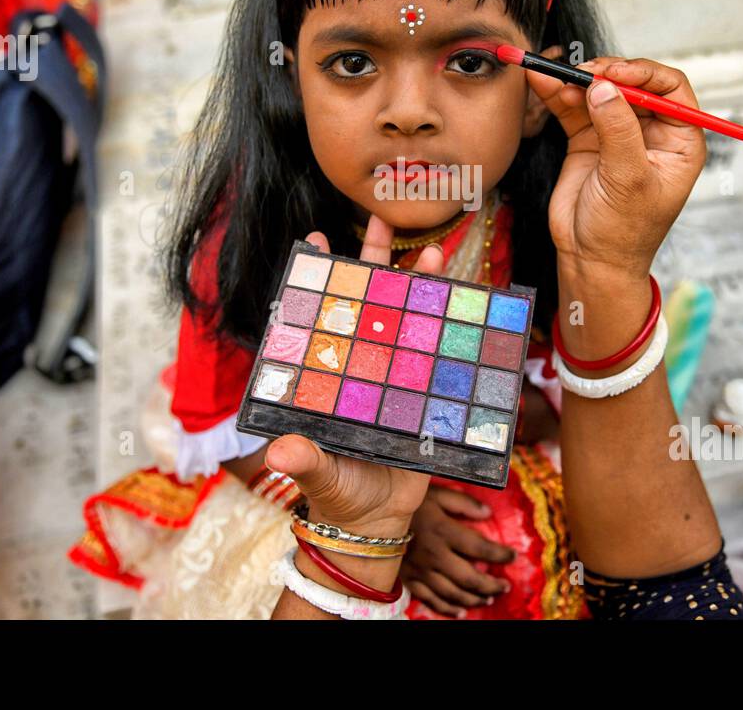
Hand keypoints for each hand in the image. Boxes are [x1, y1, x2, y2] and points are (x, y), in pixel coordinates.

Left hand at [264, 214, 441, 539]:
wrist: (379, 522)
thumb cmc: (338, 495)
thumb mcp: (319, 476)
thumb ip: (304, 461)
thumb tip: (280, 453)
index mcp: (326, 376)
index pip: (318, 319)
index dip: (317, 279)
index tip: (317, 239)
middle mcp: (359, 367)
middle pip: (365, 306)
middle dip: (371, 261)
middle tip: (378, 220)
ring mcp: (392, 375)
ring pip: (404, 319)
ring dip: (418, 283)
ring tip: (433, 248)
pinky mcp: (423, 390)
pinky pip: (436, 351)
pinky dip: (447, 324)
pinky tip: (462, 297)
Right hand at [402, 486, 515, 616]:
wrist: (368, 513)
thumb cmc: (405, 501)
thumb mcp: (435, 493)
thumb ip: (463, 503)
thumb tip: (488, 514)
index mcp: (442, 531)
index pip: (479, 548)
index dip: (500, 554)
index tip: (513, 556)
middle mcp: (433, 555)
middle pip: (469, 578)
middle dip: (491, 584)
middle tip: (505, 586)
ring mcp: (419, 571)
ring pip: (452, 593)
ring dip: (474, 598)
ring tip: (489, 598)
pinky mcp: (407, 580)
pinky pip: (430, 600)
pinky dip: (448, 608)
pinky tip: (461, 611)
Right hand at [526, 57, 704, 281]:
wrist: (590, 260)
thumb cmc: (624, 232)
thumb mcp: (629, 180)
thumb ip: (618, 131)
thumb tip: (605, 88)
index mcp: (679, 141)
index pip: (669, 88)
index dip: (643, 73)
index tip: (614, 73)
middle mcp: (651, 132)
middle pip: (632, 84)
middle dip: (606, 74)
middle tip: (583, 74)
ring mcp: (618, 134)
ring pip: (600, 92)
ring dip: (578, 81)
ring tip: (558, 78)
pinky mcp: (588, 140)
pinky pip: (574, 108)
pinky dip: (559, 94)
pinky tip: (544, 82)